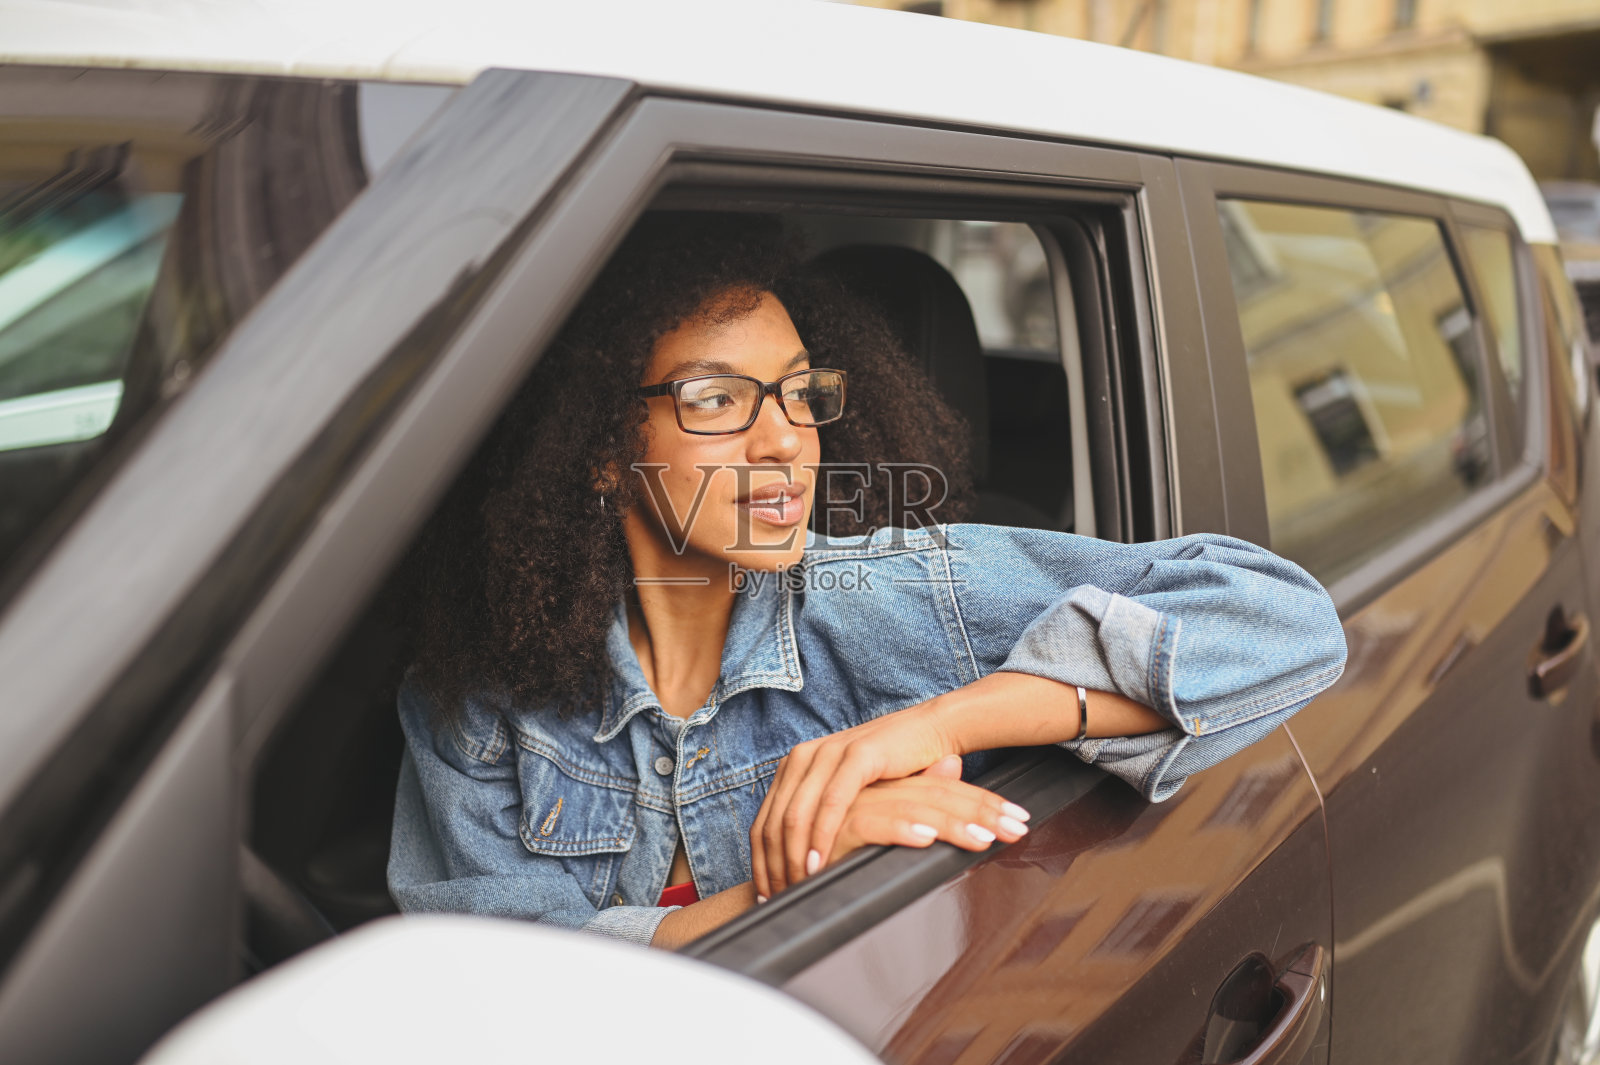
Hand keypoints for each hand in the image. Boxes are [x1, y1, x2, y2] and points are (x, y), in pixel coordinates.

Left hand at [751, 702, 955, 897]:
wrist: (929, 731)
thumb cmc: (889, 772)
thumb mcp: (843, 793)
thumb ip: (818, 817)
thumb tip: (798, 866)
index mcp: (793, 766)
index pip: (763, 824)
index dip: (762, 865)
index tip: (767, 898)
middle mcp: (803, 757)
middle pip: (773, 824)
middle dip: (775, 869)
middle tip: (782, 901)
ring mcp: (828, 753)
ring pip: (796, 815)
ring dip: (795, 858)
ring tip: (799, 889)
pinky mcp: (857, 756)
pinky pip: (831, 803)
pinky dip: (822, 836)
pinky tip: (821, 863)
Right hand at [823, 755, 1031, 870]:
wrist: (786, 877)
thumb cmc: (836, 855)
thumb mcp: (885, 826)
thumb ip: (916, 799)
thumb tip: (952, 766)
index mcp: (883, 784)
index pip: (942, 788)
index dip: (982, 802)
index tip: (1017, 820)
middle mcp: (868, 784)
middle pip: (935, 793)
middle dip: (981, 811)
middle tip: (1018, 828)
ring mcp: (850, 799)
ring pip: (912, 806)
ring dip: (953, 823)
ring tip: (988, 837)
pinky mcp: (834, 823)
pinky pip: (872, 823)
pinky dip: (901, 830)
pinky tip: (927, 839)